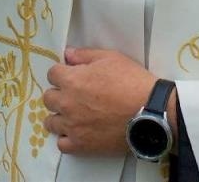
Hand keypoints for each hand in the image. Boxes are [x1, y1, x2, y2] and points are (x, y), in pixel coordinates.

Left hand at [43, 47, 161, 155]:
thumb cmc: (131, 81)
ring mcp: (72, 126)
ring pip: (51, 122)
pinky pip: (61, 144)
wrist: (149, 112)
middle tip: (74, 95)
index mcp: (72, 80)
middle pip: (48, 98)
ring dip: (59, 116)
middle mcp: (66, 104)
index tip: (72, 76)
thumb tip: (67, 54)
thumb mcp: (111, 58)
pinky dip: (67, 138)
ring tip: (73, 115)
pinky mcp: (81, 145)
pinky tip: (77, 132)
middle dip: (58, 94)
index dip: (62, 73)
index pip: (52, 74)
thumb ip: (85, 55)